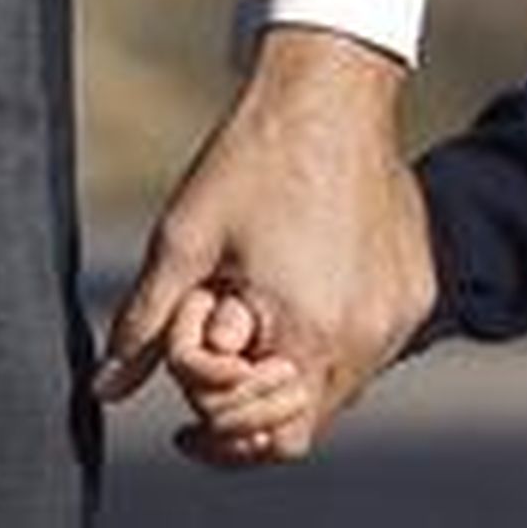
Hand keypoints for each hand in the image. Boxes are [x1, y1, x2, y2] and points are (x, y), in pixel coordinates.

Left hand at [96, 26, 438, 458]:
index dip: (222, 415)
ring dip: (300, 366)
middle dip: (258, 394)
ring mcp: (401, 309)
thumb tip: (107, 385)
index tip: (199, 372)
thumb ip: (144, 325)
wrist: (330, 89)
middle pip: (308, 417)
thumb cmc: (257, 157)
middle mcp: (368, 331)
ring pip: (344, 382)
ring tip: (265, 301)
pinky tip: (308, 285)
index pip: (269, 438)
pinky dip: (339, 333)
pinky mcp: (419, 283)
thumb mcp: (183, 240)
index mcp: (311, 331)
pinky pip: (375, 342)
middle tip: (227, 336)